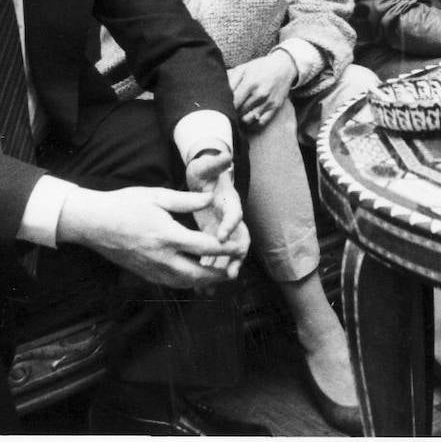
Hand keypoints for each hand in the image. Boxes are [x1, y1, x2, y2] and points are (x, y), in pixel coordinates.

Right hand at [56, 185, 248, 288]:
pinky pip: (170, 283)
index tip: (238, 246)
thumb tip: (211, 199)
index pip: (204, 247)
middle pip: (197, 274)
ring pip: (184, 283)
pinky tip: (194, 278)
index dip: (225, 249)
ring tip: (219, 277)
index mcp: (167, 235)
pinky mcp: (143, 273)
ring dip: (204, 282)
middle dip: (218, 274)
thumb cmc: (125, 205)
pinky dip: (186, 283)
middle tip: (234, 270)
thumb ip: (187, 200)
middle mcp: (161, 257)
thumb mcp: (157, 196)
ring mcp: (151, 268)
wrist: (93, 222)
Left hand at [190, 167, 248, 282]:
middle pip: (240, 241)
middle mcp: (231, 219)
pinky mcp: (215, 237)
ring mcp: (225, 230)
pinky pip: (216, 257)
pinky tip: (201, 283)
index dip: (230, 225)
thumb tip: (224, 155)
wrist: (205, 178)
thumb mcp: (207, 167)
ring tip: (212, 285)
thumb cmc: (206, 172)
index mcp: (231, 202)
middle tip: (230, 272)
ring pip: (228, 254)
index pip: (235, 214)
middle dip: (235, 258)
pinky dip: (210, 269)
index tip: (222, 236)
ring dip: (221, 269)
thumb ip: (215, 164)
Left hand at [228, 51, 297, 127]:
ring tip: (237, 114)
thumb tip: (220, 93)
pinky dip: (252, 124)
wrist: (284, 66)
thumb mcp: (244, 68)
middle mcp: (260, 94)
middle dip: (232, 112)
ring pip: (248, 120)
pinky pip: (260, 123)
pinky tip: (248, 118)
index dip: (225, 106)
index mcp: (250, 83)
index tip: (222, 106)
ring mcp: (268, 102)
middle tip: (228, 110)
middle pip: (239, 112)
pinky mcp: (275, 108)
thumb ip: (231, 80)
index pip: (233, 103)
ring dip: (240, 119)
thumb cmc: (261, 67)